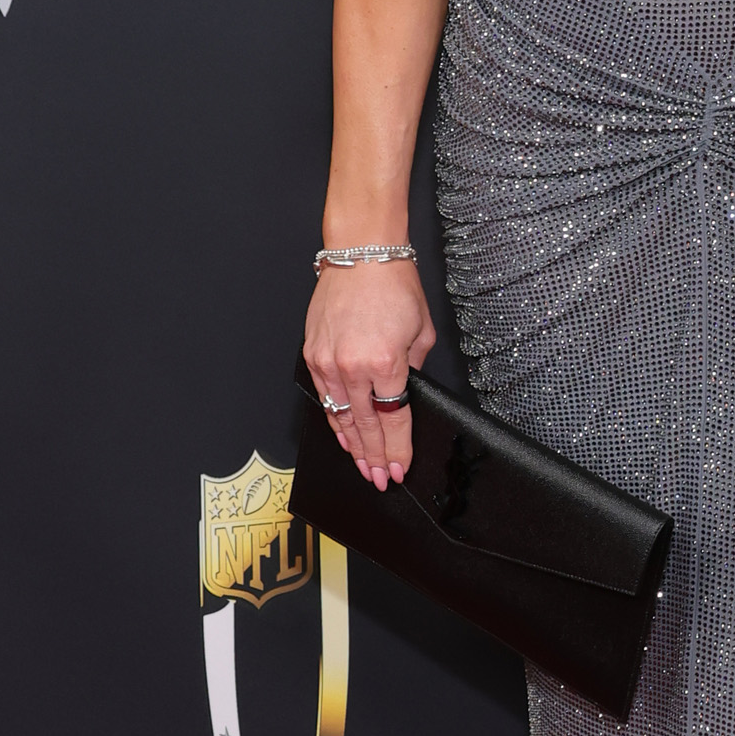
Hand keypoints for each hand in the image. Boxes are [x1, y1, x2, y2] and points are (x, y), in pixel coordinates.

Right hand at [301, 255, 435, 492]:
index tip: (399, 468)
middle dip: (374, 457)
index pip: (393, 419)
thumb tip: (406, 392)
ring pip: (340, 417)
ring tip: (363, 467)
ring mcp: (328, 362)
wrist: (361, 256)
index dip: (397, 448)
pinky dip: (334, 419)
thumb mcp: (422, 331)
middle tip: (379, 479)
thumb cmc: (394, 286)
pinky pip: (324, 397)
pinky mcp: (313, 355)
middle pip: (365, 426)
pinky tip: (343, 435)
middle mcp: (352, 367)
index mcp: (385, 363)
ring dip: (352, 445)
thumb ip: (415, 368)